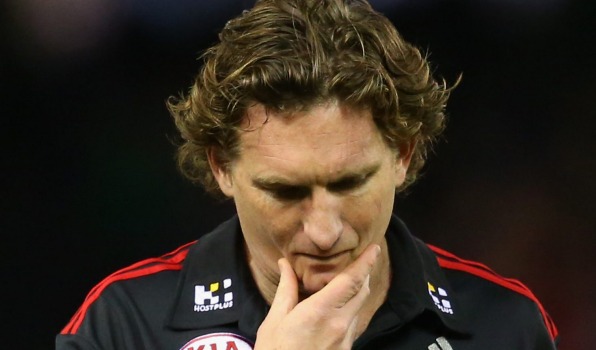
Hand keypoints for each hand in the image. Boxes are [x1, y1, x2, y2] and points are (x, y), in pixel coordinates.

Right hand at [254, 244, 380, 349]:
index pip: (352, 280)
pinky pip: (353, 323)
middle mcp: (340, 324)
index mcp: (321, 312)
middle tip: (362, 257)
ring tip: (348, 279)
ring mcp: (345, 340)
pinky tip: (338, 306)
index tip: (374, 247)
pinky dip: (350, 308)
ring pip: (359, 307)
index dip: (365, 262)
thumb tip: (285, 264)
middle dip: (364, 272)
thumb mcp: (274, 320)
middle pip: (362, 291)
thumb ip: (286, 290)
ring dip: (358, 291)